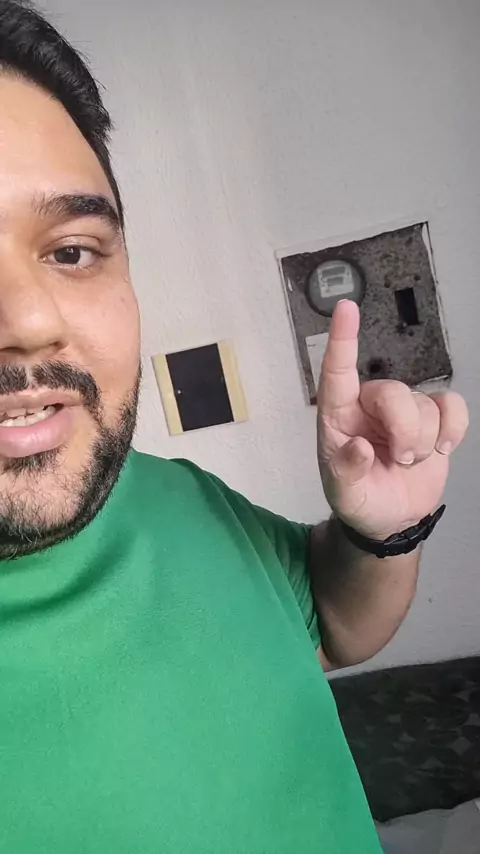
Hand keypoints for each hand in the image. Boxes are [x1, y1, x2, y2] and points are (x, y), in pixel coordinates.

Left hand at [317, 300, 468, 538]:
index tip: (345, 308)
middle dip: (405, 431)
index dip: (342, 340)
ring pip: (425, 405)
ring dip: (424, 442)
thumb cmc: (359, 500)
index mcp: (338, 416)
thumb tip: (359, 448)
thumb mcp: (345, 494)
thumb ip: (346, 472)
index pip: (337, 372)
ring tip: (409, 462)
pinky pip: (452, 405)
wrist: (391, 520)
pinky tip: (443, 448)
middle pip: (394, 393)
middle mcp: (369, 405)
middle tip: (400, 460)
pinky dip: (453, 429)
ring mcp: (403, 410)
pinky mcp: (433, 417)